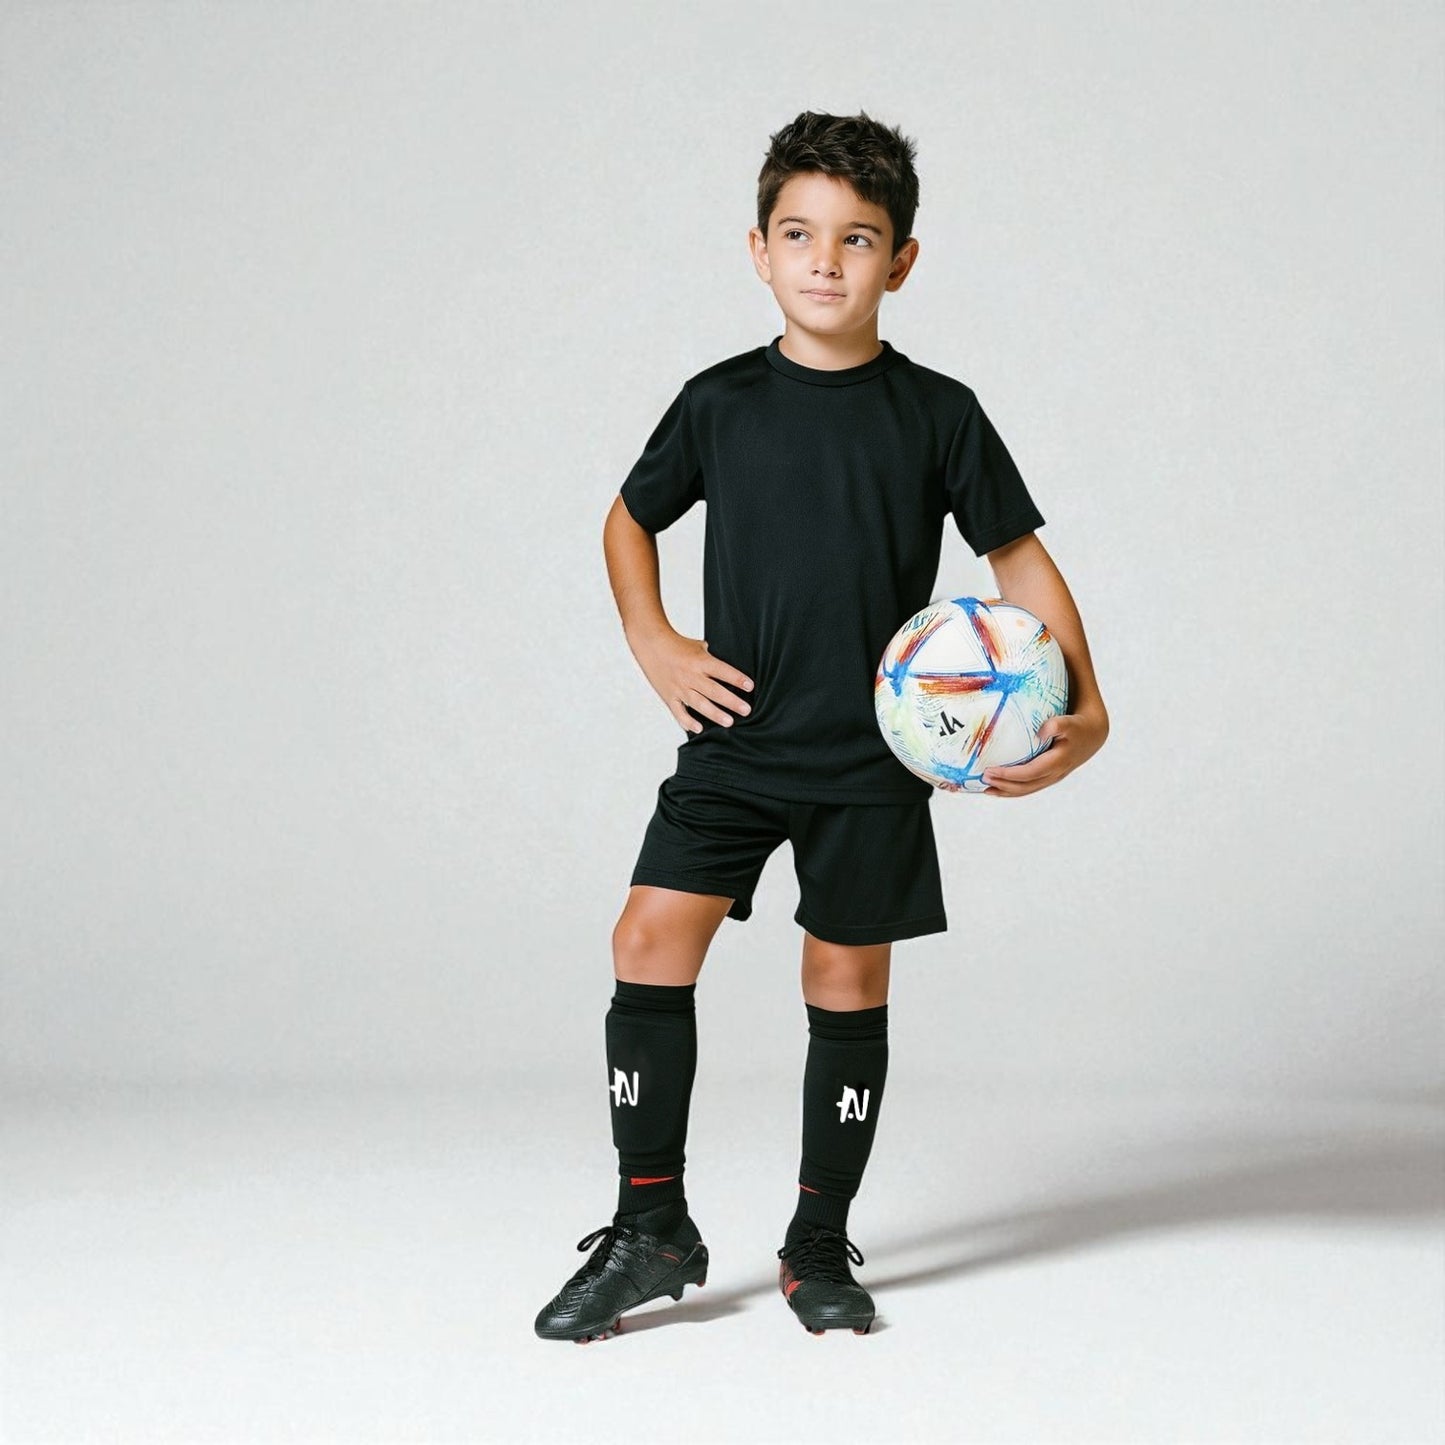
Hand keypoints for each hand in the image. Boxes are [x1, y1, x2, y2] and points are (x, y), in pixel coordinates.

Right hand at [630, 628, 754, 734]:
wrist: (650, 643)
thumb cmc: (676, 644)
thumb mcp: (698, 646)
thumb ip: (712, 659)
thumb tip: (726, 669)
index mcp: (700, 661)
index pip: (722, 671)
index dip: (737, 678)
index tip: (750, 686)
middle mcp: (690, 675)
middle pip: (714, 690)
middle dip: (731, 701)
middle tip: (746, 710)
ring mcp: (679, 687)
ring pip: (699, 703)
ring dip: (715, 714)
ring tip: (729, 722)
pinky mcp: (669, 696)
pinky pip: (679, 712)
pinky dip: (687, 721)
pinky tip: (698, 728)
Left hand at [980, 706, 1108, 796]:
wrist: (1093, 735)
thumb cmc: (1077, 725)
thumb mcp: (1070, 722)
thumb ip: (1057, 725)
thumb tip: (1041, 732)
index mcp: (1057, 762)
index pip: (1029, 773)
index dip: (1009, 775)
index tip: (989, 771)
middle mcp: (1054, 774)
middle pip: (1025, 786)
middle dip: (1002, 785)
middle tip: (981, 780)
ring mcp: (1051, 778)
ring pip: (1026, 790)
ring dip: (1005, 791)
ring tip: (985, 789)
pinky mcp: (1049, 777)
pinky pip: (1028, 787)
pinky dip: (1012, 789)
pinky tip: (998, 787)